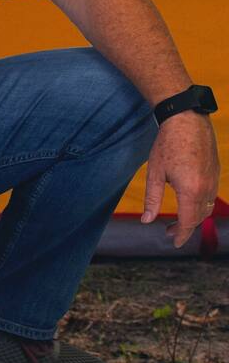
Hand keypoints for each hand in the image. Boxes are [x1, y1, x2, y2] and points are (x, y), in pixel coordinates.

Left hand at [142, 111, 220, 247]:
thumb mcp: (154, 175)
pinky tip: (187, 204)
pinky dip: (200, 205)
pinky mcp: (215, 171)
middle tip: (168, 232)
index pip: (188, 222)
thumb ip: (151, 200)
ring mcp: (214, 178)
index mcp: (191, 190)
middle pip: (199, 217)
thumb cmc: (167, 146)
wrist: (186, 118)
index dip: (182, 235)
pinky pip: (211, 195)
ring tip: (175, 221)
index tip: (175, 244)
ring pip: (207, 207)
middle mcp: (207, 186)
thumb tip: (146, 221)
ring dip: (193, 217)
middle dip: (185, 228)